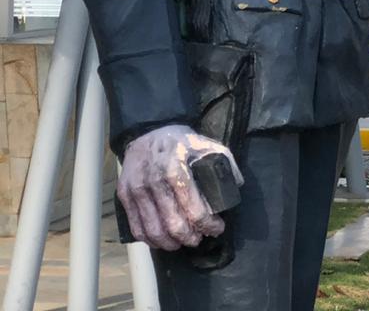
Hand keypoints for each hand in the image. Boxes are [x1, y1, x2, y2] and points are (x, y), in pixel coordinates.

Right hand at [118, 124, 242, 250]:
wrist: (148, 132)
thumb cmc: (181, 142)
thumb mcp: (207, 146)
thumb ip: (224, 164)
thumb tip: (237, 186)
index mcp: (176, 169)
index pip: (194, 208)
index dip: (208, 224)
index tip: (217, 228)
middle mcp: (154, 182)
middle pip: (173, 224)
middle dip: (190, 237)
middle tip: (199, 238)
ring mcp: (137, 190)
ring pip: (154, 231)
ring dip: (171, 243)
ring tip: (182, 242)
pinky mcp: (124, 196)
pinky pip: (137, 227)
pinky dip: (150, 240)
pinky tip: (162, 240)